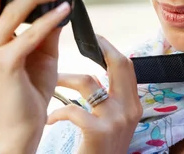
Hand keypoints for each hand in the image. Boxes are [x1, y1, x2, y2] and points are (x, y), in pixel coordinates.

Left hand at [47, 36, 142, 153]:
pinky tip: (49, 119)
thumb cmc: (100, 151)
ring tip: (52, 83)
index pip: (127, 66)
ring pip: (88, 81)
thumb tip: (96, 76)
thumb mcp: (113, 124)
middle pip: (118, 63)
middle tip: (81, 41)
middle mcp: (130, 109)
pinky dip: (56, 112)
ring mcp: (116, 120)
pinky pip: (72, 109)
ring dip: (64, 79)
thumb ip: (109, 100)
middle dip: (100, 47)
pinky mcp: (99, 132)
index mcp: (134, 105)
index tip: (95, 40)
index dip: (111, 49)